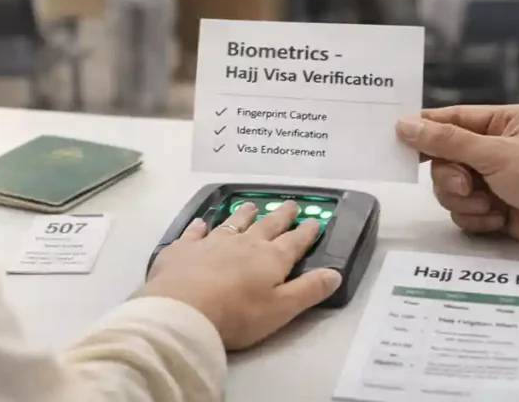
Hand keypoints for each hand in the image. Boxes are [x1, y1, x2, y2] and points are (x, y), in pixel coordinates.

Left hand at [141, 201, 342, 350]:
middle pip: (267, 226)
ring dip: (244, 214)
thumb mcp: (281, 309)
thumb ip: (308, 290)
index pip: (294, 243)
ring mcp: (212, 242)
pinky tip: (200, 222)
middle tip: (291, 204)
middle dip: (281, 216)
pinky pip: (194, 232)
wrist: (184, 309)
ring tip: (252, 206)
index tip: (316, 220)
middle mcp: (244, 243)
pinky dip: (200, 226)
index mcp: (270, 259)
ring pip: (233, 223)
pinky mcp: (184, 248)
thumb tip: (335, 273)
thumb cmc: (238, 314)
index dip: (306, 232)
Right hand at [395, 105, 518, 253]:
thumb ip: (446, 141)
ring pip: (450, 189)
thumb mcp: (495, 153)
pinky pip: (464, 212)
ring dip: (464, 201)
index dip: (423, 131)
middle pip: (443, 160)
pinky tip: (498, 219)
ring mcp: (493, 181)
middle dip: (451, 177)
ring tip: (488, 207)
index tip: (396, 140)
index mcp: (499, 124)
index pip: (449, 121)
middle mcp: (494, 149)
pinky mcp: (495, 209)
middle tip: (465, 186)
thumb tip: (403, 125)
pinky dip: (477, 218)